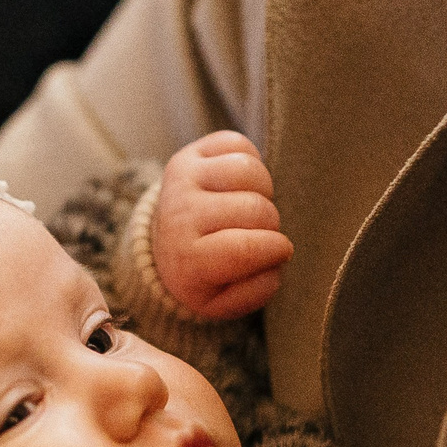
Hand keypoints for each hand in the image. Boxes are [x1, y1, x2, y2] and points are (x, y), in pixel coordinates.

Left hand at [152, 132, 294, 320]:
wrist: (165, 247)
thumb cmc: (204, 277)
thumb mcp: (225, 302)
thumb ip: (258, 292)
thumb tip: (278, 257)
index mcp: (187, 260)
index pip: (243, 249)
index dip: (275, 250)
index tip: (280, 252)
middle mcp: (180, 215)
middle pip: (254, 208)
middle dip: (270, 223)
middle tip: (261, 232)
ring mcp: (182, 180)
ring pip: (248, 170)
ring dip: (263, 190)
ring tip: (252, 207)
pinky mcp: (189, 155)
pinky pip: (238, 143)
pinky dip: (252, 160)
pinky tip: (242, 185)